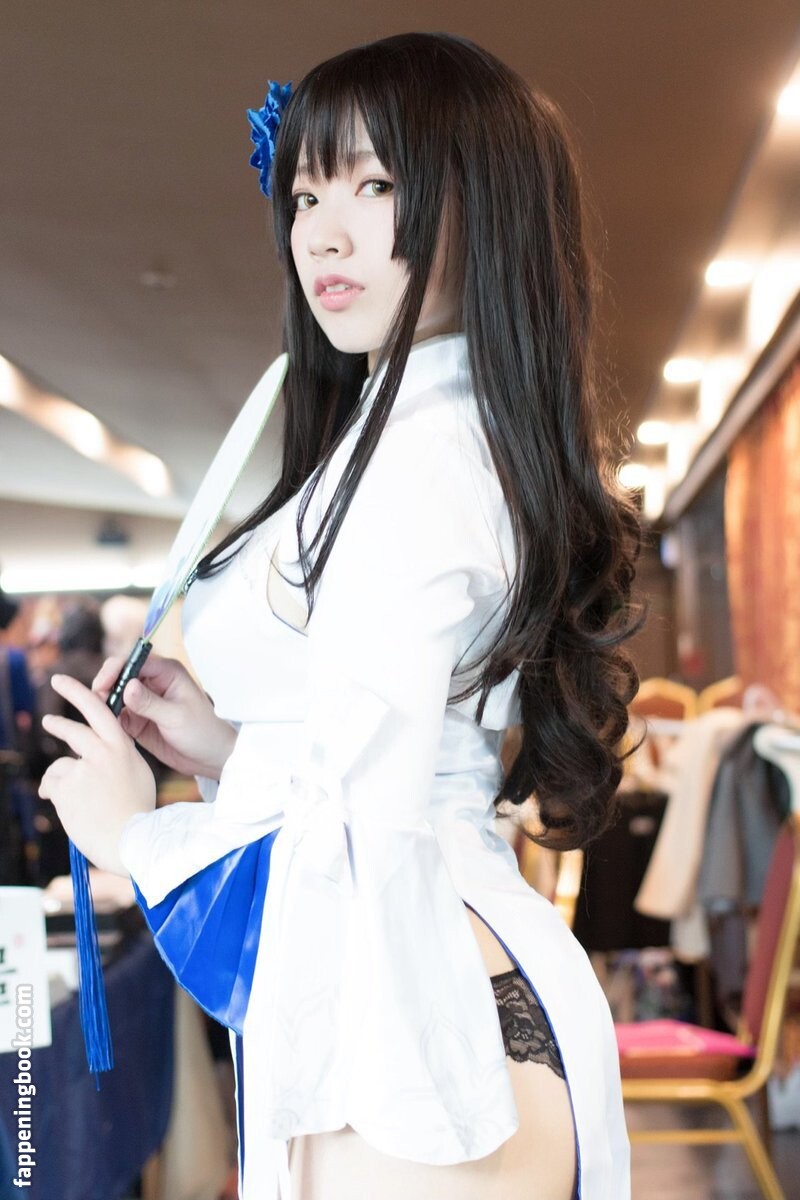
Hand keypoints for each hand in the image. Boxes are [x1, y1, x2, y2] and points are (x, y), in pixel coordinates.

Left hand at [39, 674, 155, 874]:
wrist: (130, 841)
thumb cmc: (138, 809)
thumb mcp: (136, 772)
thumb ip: (115, 756)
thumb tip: (88, 756)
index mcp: (121, 746)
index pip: (97, 709)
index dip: (77, 692)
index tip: (59, 680)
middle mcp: (100, 752)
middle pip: (72, 731)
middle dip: (58, 724)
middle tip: (48, 721)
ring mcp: (80, 770)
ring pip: (60, 767)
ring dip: (63, 781)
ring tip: (82, 802)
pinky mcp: (64, 788)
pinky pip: (51, 786)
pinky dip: (56, 795)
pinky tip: (73, 810)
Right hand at [92, 653, 236, 780]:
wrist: (210, 756)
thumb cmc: (202, 731)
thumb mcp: (176, 717)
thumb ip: (150, 703)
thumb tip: (127, 687)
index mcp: (166, 671)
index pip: (133, 660)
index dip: (114, 670)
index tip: (102, 685)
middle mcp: (152, 682)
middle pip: (119, 675)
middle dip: (105, 686)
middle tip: (97, 702)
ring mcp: (143, 701)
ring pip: (114, 695)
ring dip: (104, 703)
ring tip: (98, 716)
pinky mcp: (137, 719)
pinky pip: (116, 715)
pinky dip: (108, 718)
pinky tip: (105, 727)